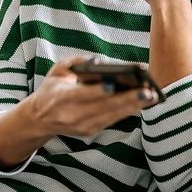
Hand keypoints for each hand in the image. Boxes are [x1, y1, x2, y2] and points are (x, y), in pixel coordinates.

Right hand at [27, 56, 158, 136]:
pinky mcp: (90, 131)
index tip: (114, 84)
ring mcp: (82, 126)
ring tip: (151, 96)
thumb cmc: (52, 89)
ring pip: (112, 116)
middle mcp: (72, 115)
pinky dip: (127, 111)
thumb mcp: (57, 70)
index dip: (99, 91)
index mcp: (61, 98)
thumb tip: (98, 60)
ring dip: (133, 107)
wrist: (39, 119)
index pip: (82, 95)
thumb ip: (76, 62)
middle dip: (127, 100)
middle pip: (104, 107)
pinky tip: (142, 103)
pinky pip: (112, 120)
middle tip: (147, 91)